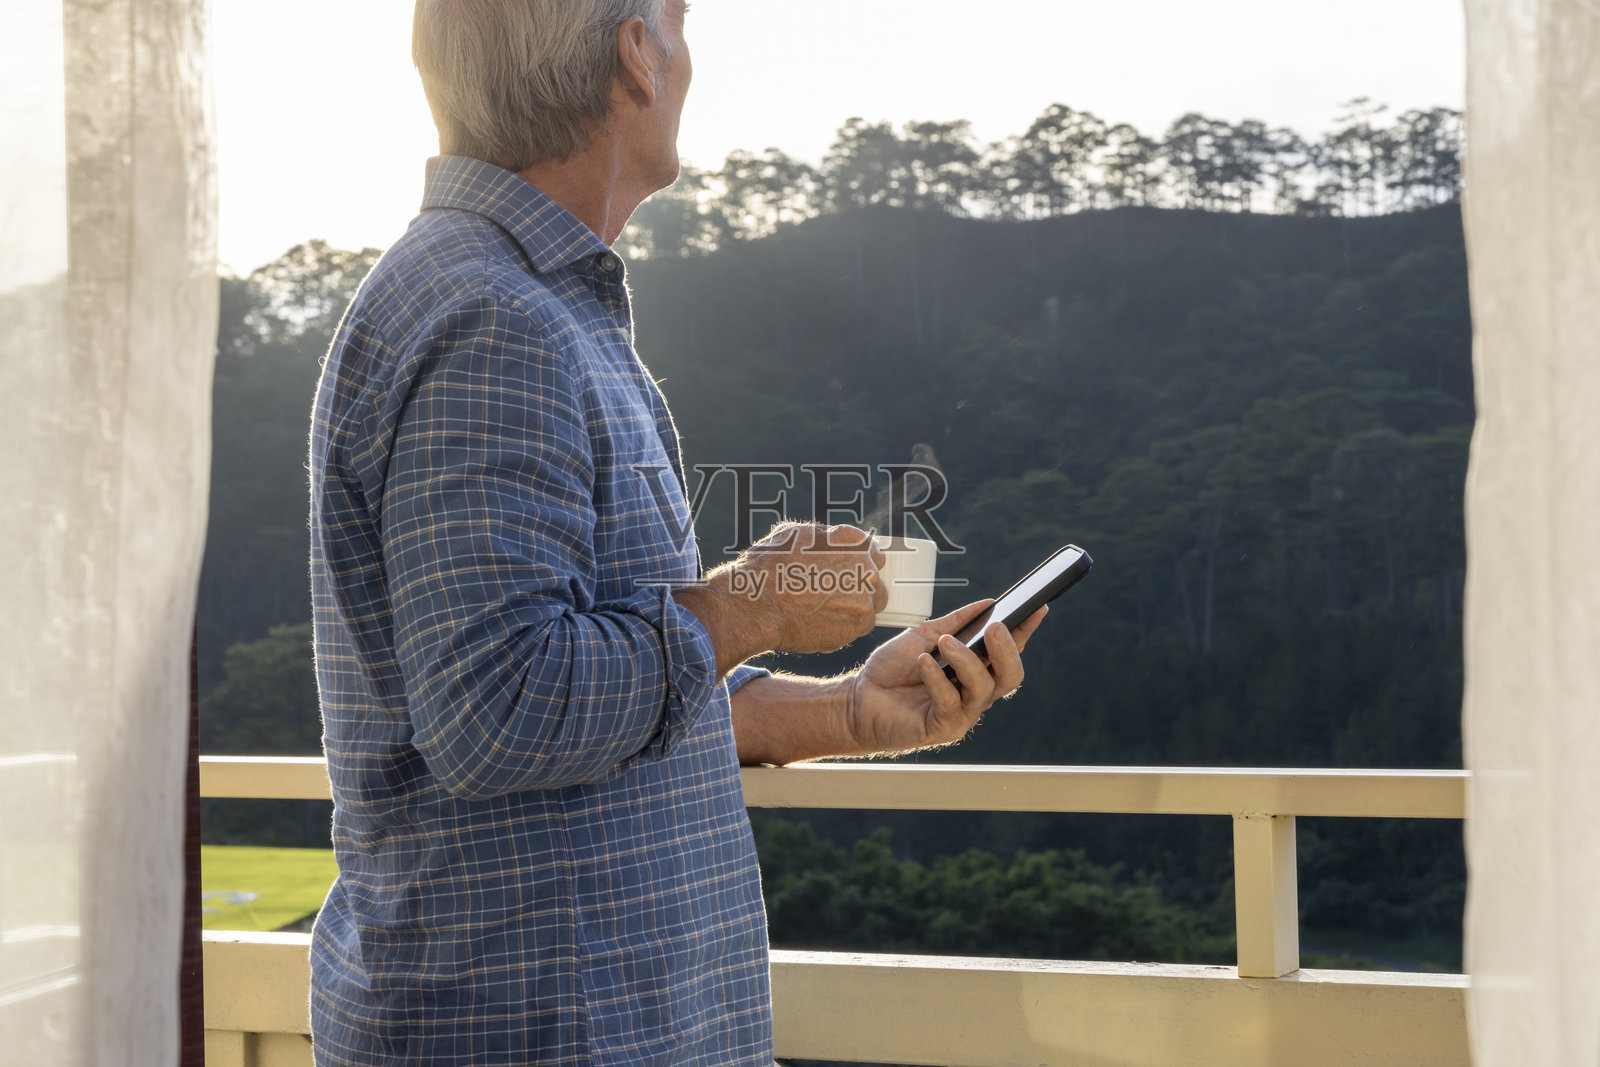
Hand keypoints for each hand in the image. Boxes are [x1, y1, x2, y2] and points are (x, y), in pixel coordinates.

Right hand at [729, 522, 887, 653]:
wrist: (757, 604)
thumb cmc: (768, 568)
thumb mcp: (795, 535)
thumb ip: (823, 538)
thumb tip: (829, 540)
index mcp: (853, 541)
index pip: (873, 552)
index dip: (858, 563)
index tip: (847, 573)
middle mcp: (865, 566)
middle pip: (874, 579)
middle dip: (857, 586)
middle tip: (831, 595)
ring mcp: (865, 596)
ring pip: (870, 604)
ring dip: (853, 608)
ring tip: (823, 611)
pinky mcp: (860, 623)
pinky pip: (861, 626)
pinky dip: (845, 627)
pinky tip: (821, 623)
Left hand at [844, 599, 1047, 754]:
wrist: (858, 698)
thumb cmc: (892, 669)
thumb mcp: (924, 635)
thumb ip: (956, 622)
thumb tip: (989, 603)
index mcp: (975, 668)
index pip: (1008, 650)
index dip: (1025, 631)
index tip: (1037, 607)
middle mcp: (975, 692)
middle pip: (1010, 676)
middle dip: (1008, 651)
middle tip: (995, 628)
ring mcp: (962, 713)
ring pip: (983, 689)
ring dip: (966, 662)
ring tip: (946, 644)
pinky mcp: (943, 728)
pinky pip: (950, 702)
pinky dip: (937, 679)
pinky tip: (923, 663)